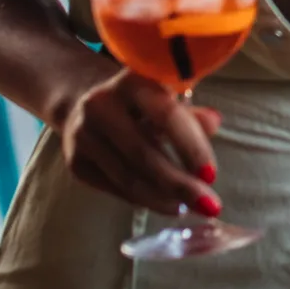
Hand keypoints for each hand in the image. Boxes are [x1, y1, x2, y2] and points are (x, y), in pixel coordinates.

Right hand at [53, 68, 223, 215]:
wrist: (84, 102)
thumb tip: (214, 123)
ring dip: (162, 198)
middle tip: (208, 206)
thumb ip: (191, 114)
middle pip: (144, 154)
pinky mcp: (75, 162)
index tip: (212, 175)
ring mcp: (83, 135)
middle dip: (180, 184)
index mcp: (132, 81)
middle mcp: (101, 105)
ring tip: (188, 207)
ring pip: (128, 178)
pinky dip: (143, 200)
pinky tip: (165, 203)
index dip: (190, 147)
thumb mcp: (167, 98)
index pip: (166, 115)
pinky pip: (115, 188)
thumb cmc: (141, 103)